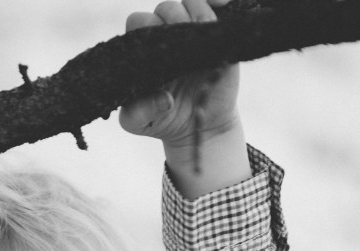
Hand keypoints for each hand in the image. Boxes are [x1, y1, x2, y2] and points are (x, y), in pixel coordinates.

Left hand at [118, 0, 239, 149]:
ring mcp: (192, 32)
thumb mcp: (139, 122)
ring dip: (196, 14)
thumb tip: (164, 99)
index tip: (158, 50)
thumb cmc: (163, 119)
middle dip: (173, 22)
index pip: (139, 21)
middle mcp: (166, 34)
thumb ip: (137, 113)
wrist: (199, 128)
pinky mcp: (217, 34)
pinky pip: (215, 5)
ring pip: (190, 3)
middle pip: (165, 8)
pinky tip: (222, 3)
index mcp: (143, 48)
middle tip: (182, 50)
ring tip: (201, 36)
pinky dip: (217, 0)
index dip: (147, 28)